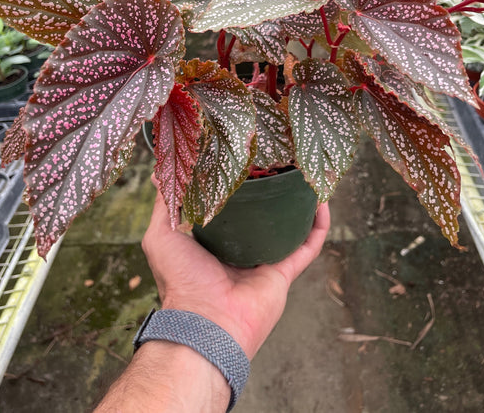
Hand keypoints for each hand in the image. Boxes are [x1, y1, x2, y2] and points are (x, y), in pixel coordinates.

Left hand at [142, 176, 329, 358]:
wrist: (206, 323)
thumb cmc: (181, 280)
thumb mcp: (162, 234)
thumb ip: (165, 204)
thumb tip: (160, 174)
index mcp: (214, 241)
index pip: (230, 207)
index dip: (239, 185)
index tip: (246, 160)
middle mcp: (241, 250)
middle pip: (263, 214)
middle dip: (273, 191)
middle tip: (280, 162)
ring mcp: (265, 261)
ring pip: (290, 227)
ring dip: (300, 204)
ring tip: (305, 176)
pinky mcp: (285, 273)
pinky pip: (309, 245)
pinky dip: (319, 225)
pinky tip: (322, 201)